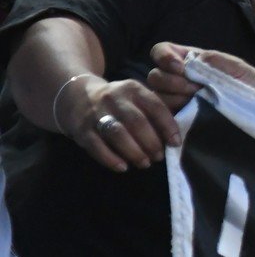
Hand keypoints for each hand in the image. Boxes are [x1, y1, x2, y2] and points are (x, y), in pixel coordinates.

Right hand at [52, 73, 181, 172]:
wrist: (76, 96)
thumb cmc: (118, 103)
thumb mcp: (136, 97)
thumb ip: (155, 112)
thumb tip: (175, 137)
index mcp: (133, 89)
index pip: (156, 107)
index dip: (168, 126)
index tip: (175, 143)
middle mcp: (114, 98)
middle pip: (137, 122)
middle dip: (151, 142)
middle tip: (158, 157)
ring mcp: (96, 113)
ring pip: (117, 134)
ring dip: (134, 152)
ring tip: (144, 163)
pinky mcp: (81, 129)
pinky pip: (96, 146)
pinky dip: (111, 159)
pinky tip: (123, 167)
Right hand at [148, 43, 254, 115]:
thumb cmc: (246, 80)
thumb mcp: (235, 65)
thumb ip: (213, 59)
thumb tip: (193, 61)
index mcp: (187, 59)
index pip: (161, 51)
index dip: (164, 57)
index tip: (180, 67)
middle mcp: (177, 77)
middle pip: (155, 76)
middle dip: (172, 81)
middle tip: (195, 88)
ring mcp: (177, 97)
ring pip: (157, 96)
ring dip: (175, 97)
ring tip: (196, 100)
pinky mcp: (180, 116)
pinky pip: (165, 116)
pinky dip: (173, 114)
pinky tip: (189, 112)